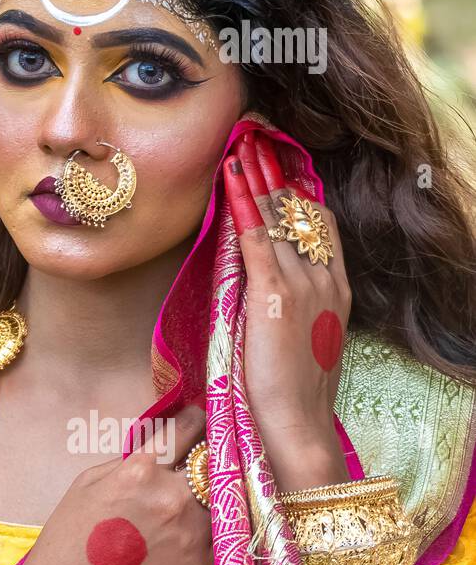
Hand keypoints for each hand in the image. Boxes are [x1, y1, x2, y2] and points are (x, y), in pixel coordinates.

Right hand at [0, 404, 212, 564]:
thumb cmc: (68, 540)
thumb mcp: (87, 483)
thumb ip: (128, 461)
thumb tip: (160, 449)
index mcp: (139, 470)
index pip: (186, 430)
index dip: (195, 419)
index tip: (199, 418)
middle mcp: (173, 497)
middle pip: (212, 461)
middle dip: (208, 455)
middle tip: (204, 454)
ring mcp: (193, 533)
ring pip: (223, 498)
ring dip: (214, 493)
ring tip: (199, 496)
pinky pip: (220, 534)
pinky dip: (212, 526)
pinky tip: (194, 528)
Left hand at [222, 129, 351, 492]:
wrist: (297, 428)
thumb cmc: (289, 394)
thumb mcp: (293, 339)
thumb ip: (281, 306)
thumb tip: (254, 283)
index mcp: (335, 291)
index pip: (318, 226)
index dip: (297, 191)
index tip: (278, 162)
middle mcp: (325, 280)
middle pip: (300, 212)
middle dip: (277, 172)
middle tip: (257, 136)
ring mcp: (302, 285)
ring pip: (278, 217)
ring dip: (257, 176)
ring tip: (242, 142)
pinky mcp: (274, 295)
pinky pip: (255, 237)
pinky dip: (240, 203)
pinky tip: (228, 176)